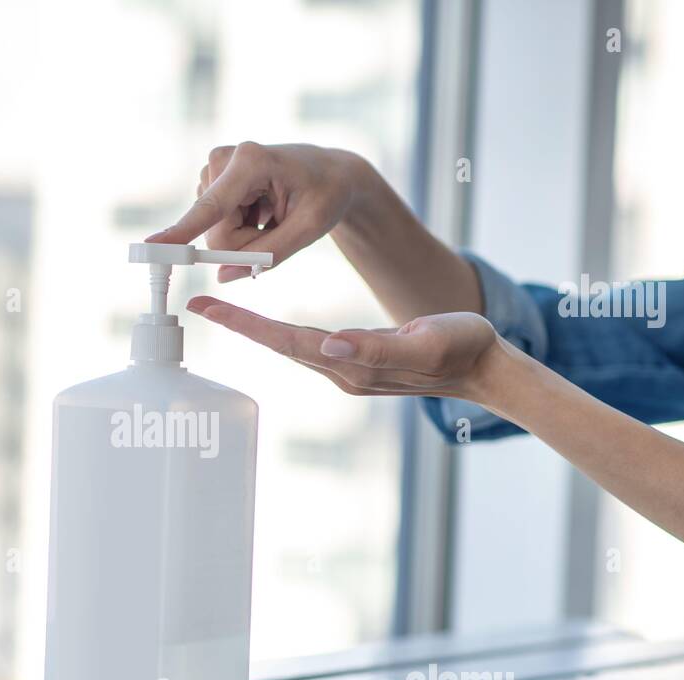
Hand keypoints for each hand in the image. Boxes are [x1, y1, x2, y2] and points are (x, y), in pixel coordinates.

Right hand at [147, 143, 364, 281]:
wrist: (329, 173)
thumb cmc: (325, 194)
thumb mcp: (310, 228)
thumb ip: (269, 255)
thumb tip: (223, 276)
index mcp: (251, 161)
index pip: (211, 206)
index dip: (183, 230)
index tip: (151, 247)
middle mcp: (223, 159)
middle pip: (216, 232)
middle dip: (245, 243)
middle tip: (277, 223)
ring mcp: (213, 169)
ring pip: (216, 234)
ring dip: (247, 234)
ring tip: (272, 211)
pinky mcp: (210, 181)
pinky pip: (216, 227)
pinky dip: (242, 228)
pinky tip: (260, 208)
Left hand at [187, 295, 500, 401]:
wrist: (486, 368)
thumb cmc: (462, 348)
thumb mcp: (426, 341)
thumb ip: (378, 346)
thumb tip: (330, 342)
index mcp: (352, 365)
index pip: (287, 341)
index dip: (246, 325)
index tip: (208, 309)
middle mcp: (343, 371)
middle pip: (279, 345)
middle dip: (238, 325)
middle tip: (197, 305)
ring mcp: (349, 370)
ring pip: (291, 347)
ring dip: (255, 330)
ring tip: (221, 311)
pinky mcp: (358, 364)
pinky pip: (309, 347)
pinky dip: (282, 334)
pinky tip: (269, 328)